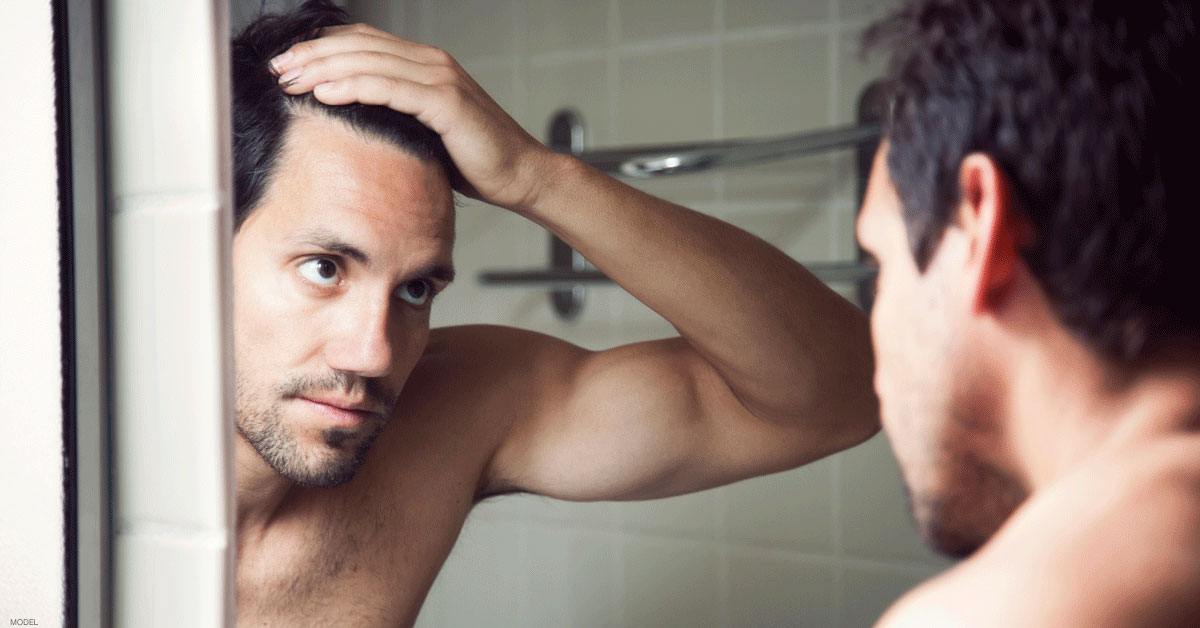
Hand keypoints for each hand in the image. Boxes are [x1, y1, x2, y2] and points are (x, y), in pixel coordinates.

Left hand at [270, 24, 560, 210]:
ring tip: (291, 79)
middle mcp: (432, 62)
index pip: (363, 43)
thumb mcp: (424, 131)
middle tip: (278, 67)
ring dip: (324, 68)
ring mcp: (440, 78)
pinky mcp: (446, 102)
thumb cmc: (473, 160)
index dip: (322, 48)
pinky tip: (324, 93)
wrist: (519, 175)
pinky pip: (390, 88)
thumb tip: (349, 120)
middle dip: (313, 55)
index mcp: (425, 64)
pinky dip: (354, 87)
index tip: (287, 64)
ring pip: (369, 62)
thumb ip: (394, 115)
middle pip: (360, 46)